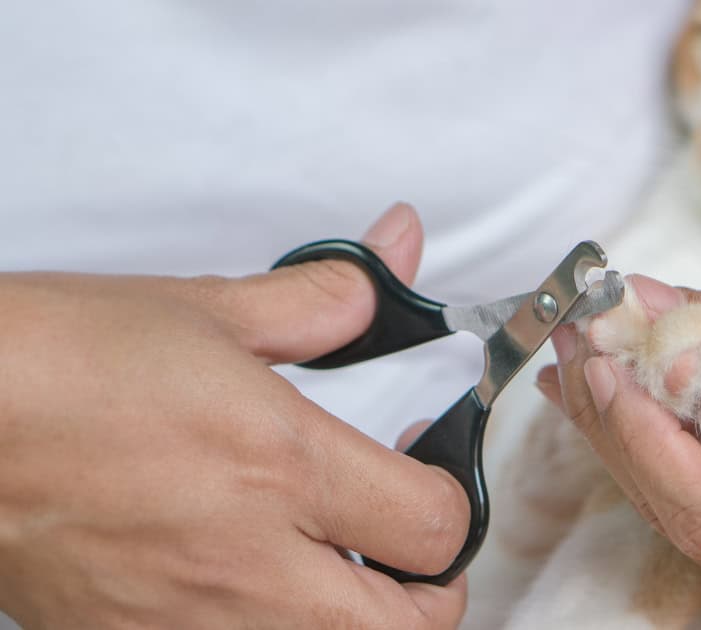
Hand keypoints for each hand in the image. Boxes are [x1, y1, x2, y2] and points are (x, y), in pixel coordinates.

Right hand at [0, 205, 468, 628]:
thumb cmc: (57, 362)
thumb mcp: (206, 311)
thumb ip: (322, 300)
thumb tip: (396, 254)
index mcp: (281, 463)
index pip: (434, 523)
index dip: (450, 499)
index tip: (426, 472)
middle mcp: (250, 558)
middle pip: (409, 627)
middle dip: (432, 594)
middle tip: (412, 551)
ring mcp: (194, 620)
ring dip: (359, 623)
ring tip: (342, 574)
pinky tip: (256, 589)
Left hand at [543, 276, 700, 628]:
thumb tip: (634, 302)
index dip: (645, 436)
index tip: (602, 362)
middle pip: (690, 520)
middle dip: (623, 428)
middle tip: (576, 346)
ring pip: (691, 524)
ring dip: (633, 442)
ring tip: (586, 366)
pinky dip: (668, 461)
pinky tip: (630, 408)